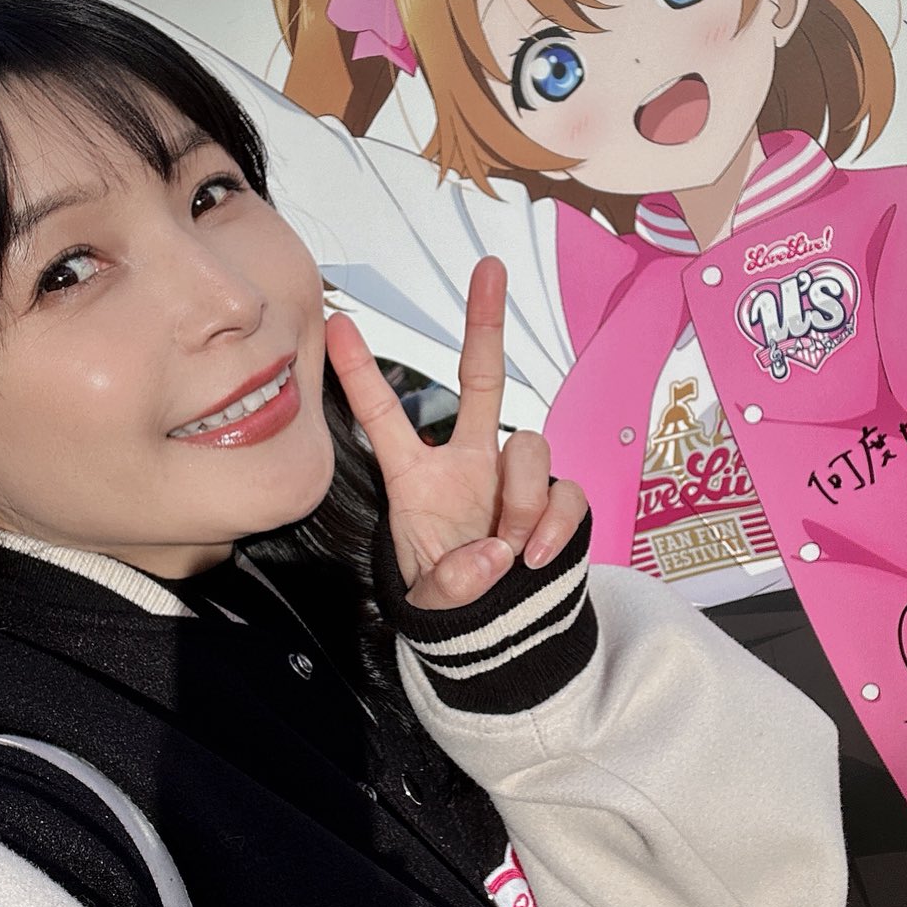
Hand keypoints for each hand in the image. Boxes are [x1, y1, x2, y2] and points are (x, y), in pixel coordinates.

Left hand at [325, 258, 588, 610]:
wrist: (503, 637)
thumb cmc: (457, 604)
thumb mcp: (433, 600)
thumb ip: (453, 583)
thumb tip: (492, 557)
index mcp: (419, 478)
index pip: (385, 416)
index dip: (361, 373)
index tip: (338, 323)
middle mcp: (470, 463)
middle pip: (481, 380)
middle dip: (485, 323)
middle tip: (488, 269)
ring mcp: (516, 478)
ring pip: (531, 446)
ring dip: (521, 499)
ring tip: (508, 550)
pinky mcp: (557, 500)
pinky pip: (567, 492)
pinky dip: (555, 525)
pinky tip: (534, 557)